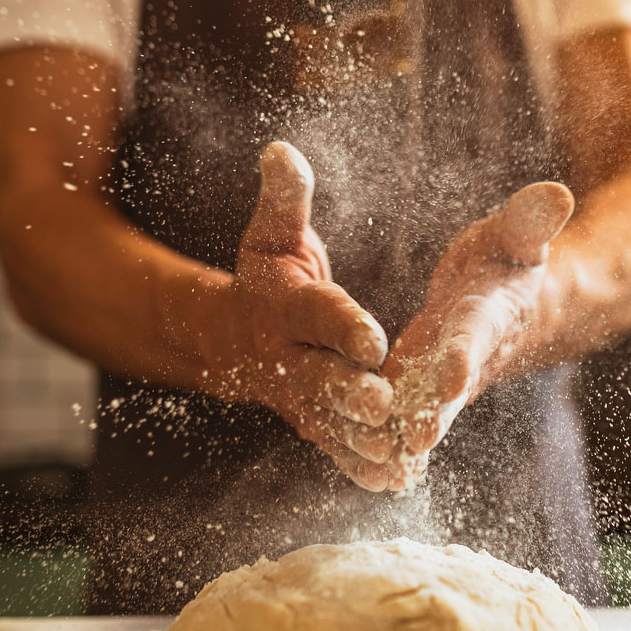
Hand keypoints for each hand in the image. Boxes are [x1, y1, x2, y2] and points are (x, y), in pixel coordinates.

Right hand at [206, 142, 396, 489]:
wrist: (233, 338)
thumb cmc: (267, 276)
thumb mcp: (273, 234)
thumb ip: (285, 199)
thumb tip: (280, 149)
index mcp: (286, 307)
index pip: (317, 314)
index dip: (343, 325)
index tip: (373, 337)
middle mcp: (289, 357)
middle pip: (321, 377)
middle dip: (351, 393)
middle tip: (384, 405)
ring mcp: (298, 397)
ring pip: (330, 422)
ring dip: (361, 440)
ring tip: (397, 453)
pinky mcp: (311, 423)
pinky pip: (334, 447)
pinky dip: (359, 465)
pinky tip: (392, 481)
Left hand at [378, 181, 574, 489]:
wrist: (516, 303)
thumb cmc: (510, 259)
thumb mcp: (517, 235)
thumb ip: (530, 220)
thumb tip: (558, 192)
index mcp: (489, 313)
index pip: (476, 334)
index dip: (464, 353)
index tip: (451, 374)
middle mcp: (469, 354)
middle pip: (451, 388)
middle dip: (435, 413)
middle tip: (415, 440)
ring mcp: (446, 377)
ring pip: (427, 411)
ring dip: (407, 438)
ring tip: (384, 466)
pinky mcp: (424, 388)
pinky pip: (409, 417)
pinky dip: (394, 442)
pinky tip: (371, 469)